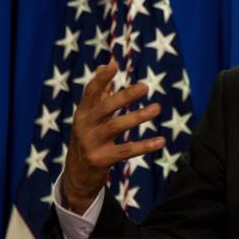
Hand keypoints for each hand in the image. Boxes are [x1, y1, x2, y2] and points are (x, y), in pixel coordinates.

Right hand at [63, 61, 164, 213]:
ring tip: (157, 108)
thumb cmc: (88, 137)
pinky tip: (161, 141)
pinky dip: (144, 146)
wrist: (77, 174)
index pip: (91, 92)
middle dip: (124, 96)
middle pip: (105, 108)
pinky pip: (126, 151)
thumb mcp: (88, 116)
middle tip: (145, 86)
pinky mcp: (101, 160)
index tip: (114, 64)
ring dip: (137, 117)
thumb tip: (104, 64)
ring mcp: (92, 143)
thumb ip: (98, 92)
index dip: (101, 78)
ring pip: (116, 127)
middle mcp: (85, 126)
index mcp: (83, 112)